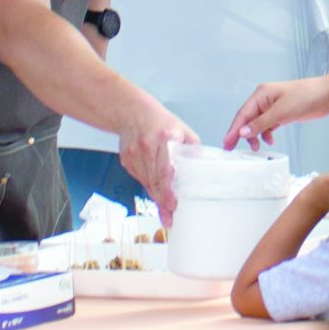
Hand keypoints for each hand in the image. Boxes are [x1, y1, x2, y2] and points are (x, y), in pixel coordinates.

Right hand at [120, 99, 198, 216]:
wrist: (132, 112)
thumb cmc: (160, 122)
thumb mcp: (183, 130)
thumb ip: (193, 150)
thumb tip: (202, 170)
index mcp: (165, 138)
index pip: (165, 169)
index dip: (168, 190)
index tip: (173, 204)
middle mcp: (147, 146)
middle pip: (155, 180)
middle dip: (163, 200)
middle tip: (171, 216)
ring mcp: (134, 154)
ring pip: (146, 183)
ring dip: (156, 197)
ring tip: (166, 211)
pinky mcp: (126, 160)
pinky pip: (140, 179)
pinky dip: (149, 187)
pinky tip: (156, 193)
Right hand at [227, 74, 328, 149]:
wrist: (327, 95)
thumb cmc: (305, 97)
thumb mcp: (281, 112)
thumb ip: (260, 124)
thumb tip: (242, 132)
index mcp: (261, 94)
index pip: (243, 114)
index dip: (233, 129)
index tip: (226, 143)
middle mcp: (265, 99)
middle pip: (248, 119)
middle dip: (241, 134)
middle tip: (233, 149)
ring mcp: (273, 107)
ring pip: (257, 124)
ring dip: (255, 135)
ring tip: (256, 148)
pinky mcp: (282, 114)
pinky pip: (268, 125)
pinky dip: (267, 134)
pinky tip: (270, 141)